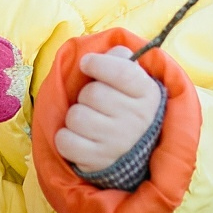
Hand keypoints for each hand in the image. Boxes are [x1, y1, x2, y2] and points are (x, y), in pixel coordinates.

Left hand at [53, 45, 161, 172]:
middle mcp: (138, 119)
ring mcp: (119, 143)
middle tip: (97, 104)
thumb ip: (122, 60)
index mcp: (147, 94)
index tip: (88, 64)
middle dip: (86, 95)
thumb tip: (114, 50)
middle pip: (92, 93)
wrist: (137, 154)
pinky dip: (66, 138)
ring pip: (76, 116)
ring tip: (90, 123)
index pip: (121, 71)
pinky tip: (81, 139)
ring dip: (75, 117)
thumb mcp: (134, 81)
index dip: (97, 64)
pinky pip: (65, 141)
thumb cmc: (127, 107)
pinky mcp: (99, 162)